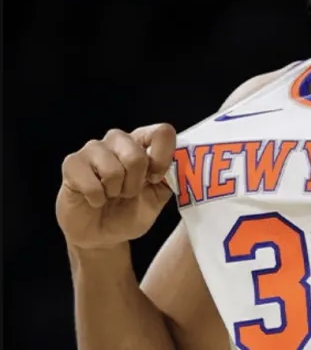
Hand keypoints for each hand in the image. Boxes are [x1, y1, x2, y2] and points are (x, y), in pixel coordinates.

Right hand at [56, 123, 176, 248]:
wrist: (101, 235)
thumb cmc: (130, 212)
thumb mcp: (158, 197)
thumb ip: (171, 177)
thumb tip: (181, 162)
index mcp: (143, 142)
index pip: (162, 132)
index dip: (163, 158)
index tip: (155, 178)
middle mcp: (119, 140)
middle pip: (136, 155)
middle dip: (135, 184)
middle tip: (128, 193)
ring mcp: (94, 149)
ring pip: (114, 170)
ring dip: (115, 192)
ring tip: (111, 195)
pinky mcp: (72, 163)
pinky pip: (91, 183)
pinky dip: (96, 198)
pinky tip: (94, 199)